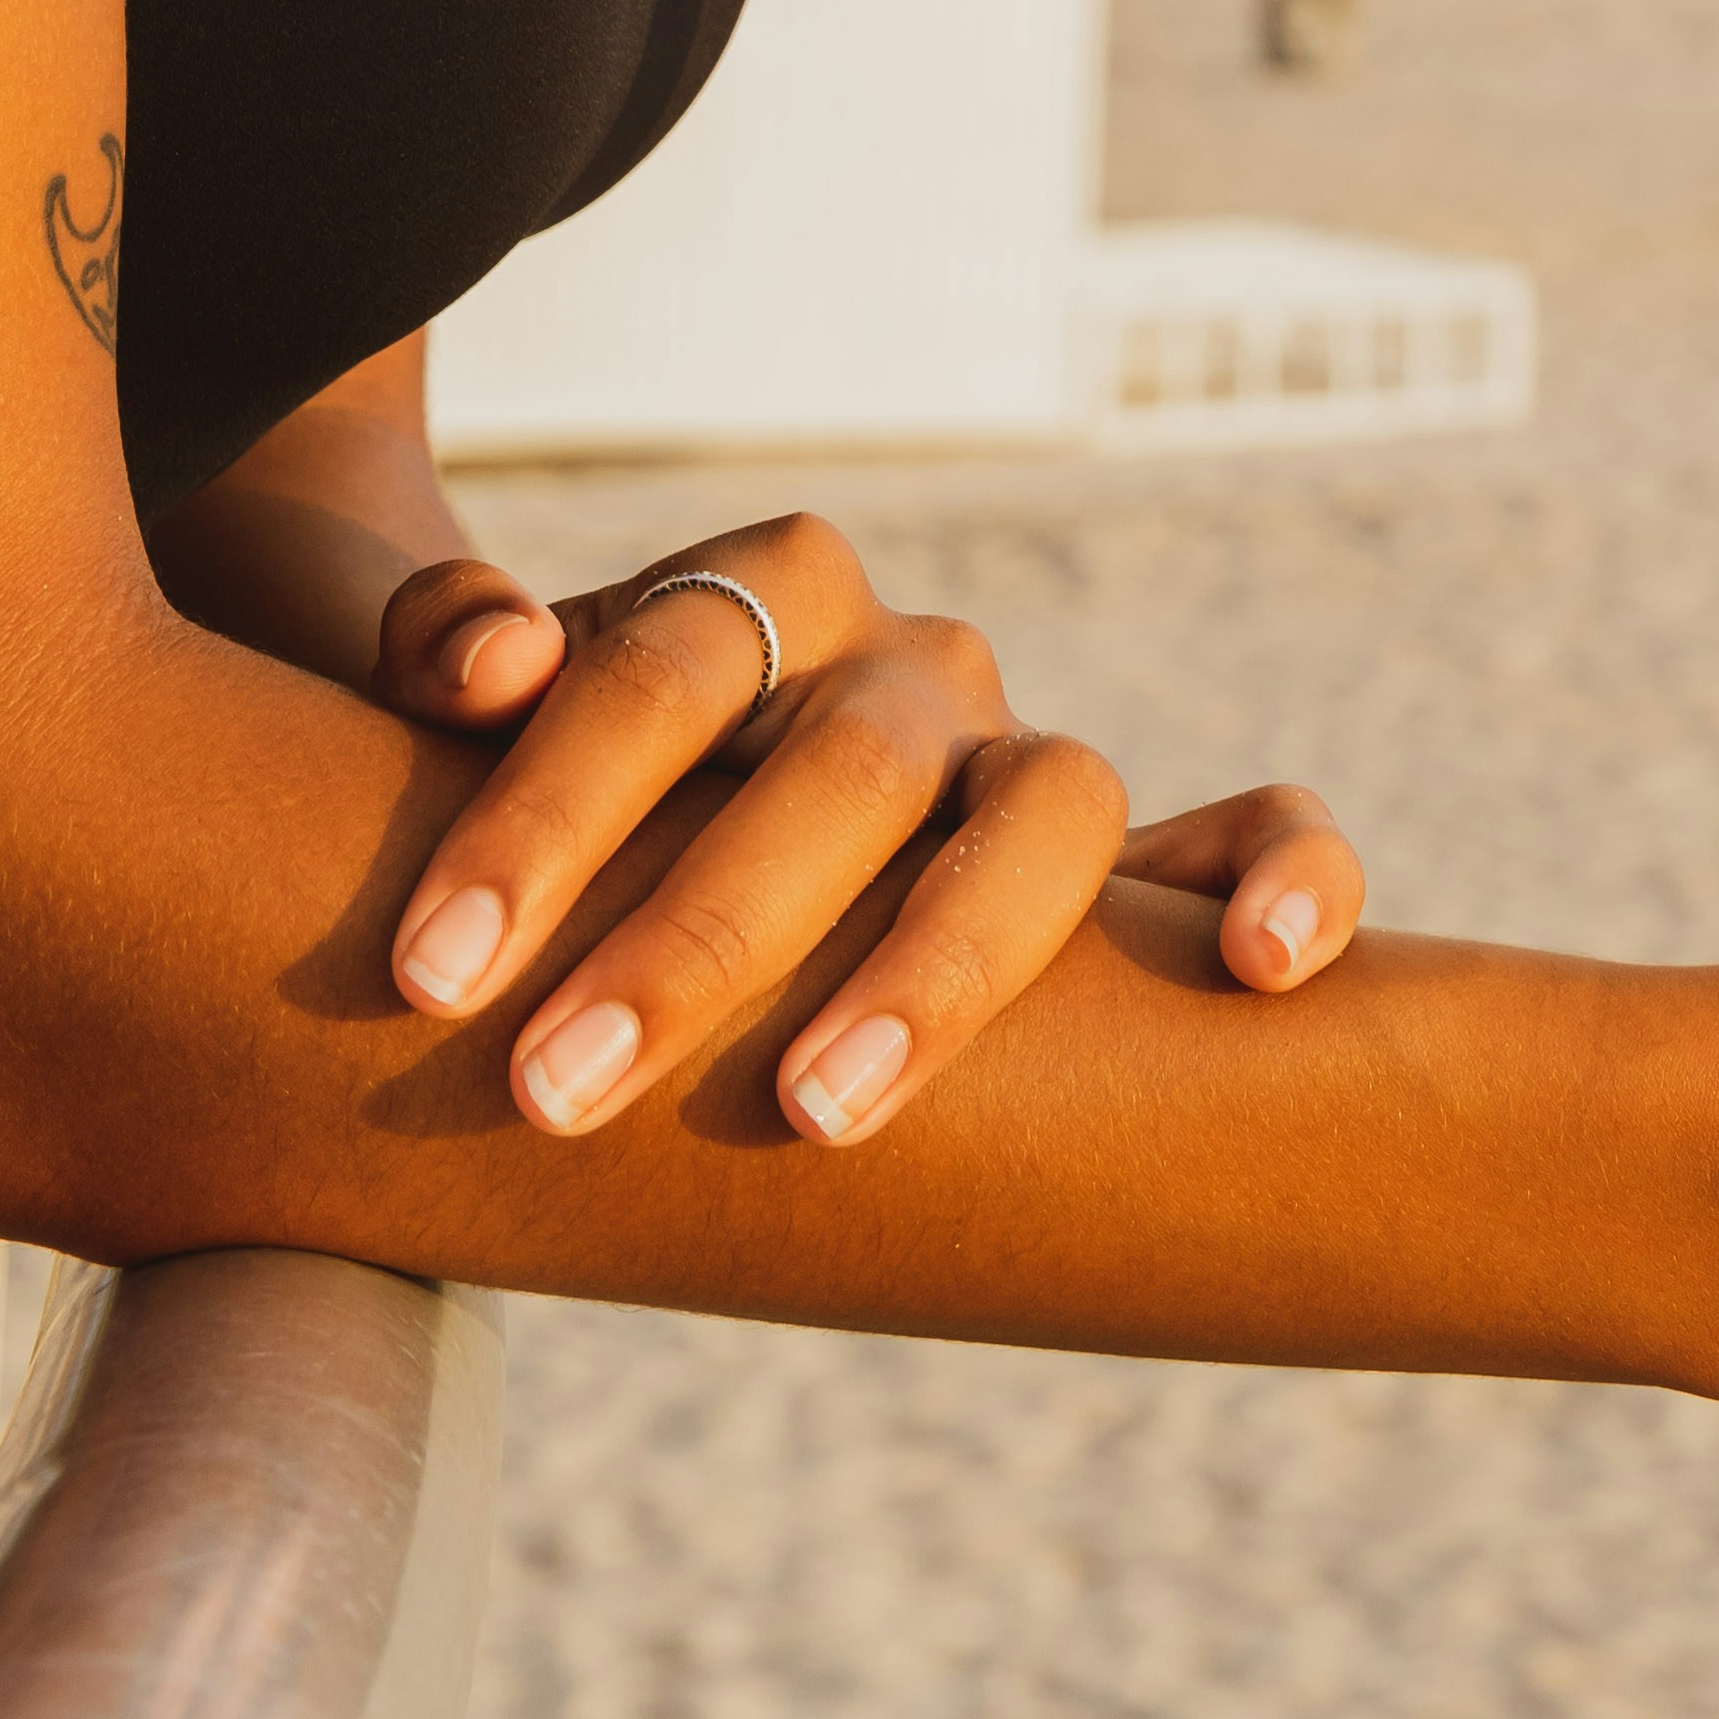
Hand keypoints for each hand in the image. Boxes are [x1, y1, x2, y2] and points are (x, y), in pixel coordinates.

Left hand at [354, 511, 1370, 1145]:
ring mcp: (1032, 758)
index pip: (670, 665)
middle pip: (845, 766)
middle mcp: (916, 669)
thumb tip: (482, 662)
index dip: (545, 814)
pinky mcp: (1150, 855)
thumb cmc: (562, 794)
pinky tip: (1264, 973)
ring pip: (1053, 810)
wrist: (686, 818)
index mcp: (765, 598)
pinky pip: (1263, 827)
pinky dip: (1292, 875)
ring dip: (938, 966)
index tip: (427, 976)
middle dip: (698, 935)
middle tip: (552, 1094)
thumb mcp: (468, 707)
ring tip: (815, 1119)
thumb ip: (444, 641)